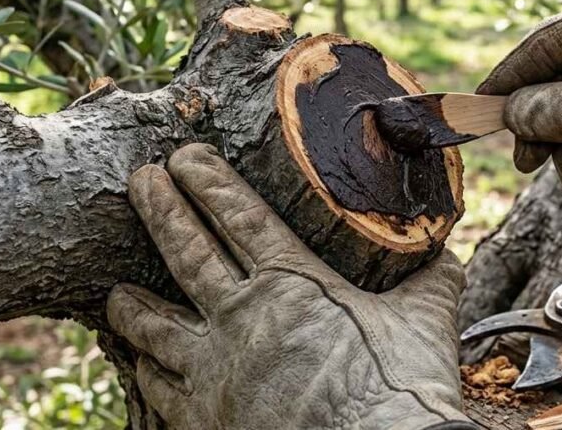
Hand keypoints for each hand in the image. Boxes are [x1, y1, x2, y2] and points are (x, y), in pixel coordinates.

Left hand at [107, 143, 471, 429]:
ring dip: (132, 303)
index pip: (238, 215)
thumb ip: (430, 279)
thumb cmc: (401, 389)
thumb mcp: (426, 320)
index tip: (183, 157)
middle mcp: (241, 316)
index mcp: (292, 281)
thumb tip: (445, 251)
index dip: (206, 181)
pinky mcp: (203, 418)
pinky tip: (140, 364)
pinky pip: (157, 387)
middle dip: (158, 210)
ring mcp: (214, 369)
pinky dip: (144, 369)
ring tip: (117, 292)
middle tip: (138, 181)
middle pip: (185, 251)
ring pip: (154, 324)